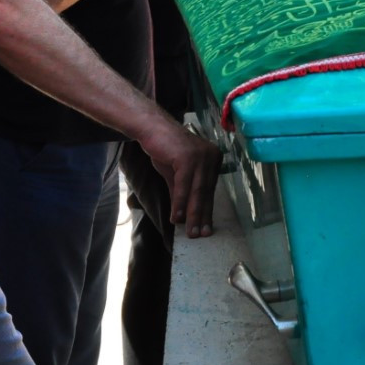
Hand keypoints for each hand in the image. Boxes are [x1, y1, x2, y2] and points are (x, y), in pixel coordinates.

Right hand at [139, 120, 222, 237]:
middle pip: (206, 192)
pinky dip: (180, 203)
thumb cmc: (165, 148)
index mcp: (213, 159)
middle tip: (200, 235)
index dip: (207, 211)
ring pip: (197, 191)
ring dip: (193, 214)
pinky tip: (176, 217)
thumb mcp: (176, 174)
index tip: (206, 229)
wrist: (151, 129)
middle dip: (202, 216)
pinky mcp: (188, 157)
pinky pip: (184, 186)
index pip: (210, 190)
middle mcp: (212, 157)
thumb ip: (183, 192)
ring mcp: (201, 156)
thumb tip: (184, 216)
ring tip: (190, 231)